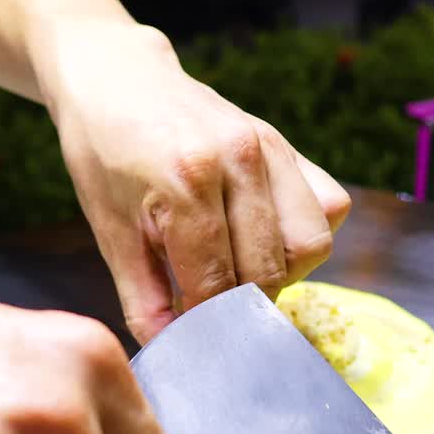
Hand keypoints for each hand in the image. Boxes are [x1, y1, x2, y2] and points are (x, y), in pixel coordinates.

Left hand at [31, 21, 351, 342]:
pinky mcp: (290, 146)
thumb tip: (172, 352)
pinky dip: (303, 237)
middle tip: (209, 307)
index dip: (206, 324)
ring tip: (237, 271)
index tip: (192, 339)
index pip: (218, 284)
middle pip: (269, 271)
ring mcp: (273, 148)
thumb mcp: (109, 231)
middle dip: (241, 305)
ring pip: (309, 245)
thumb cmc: (105, 155)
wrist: (118, 81)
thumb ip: (144, 298)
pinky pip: (328, 209)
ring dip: (279, 273)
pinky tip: (262, 239)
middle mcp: (241, 159)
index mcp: (188, 180)